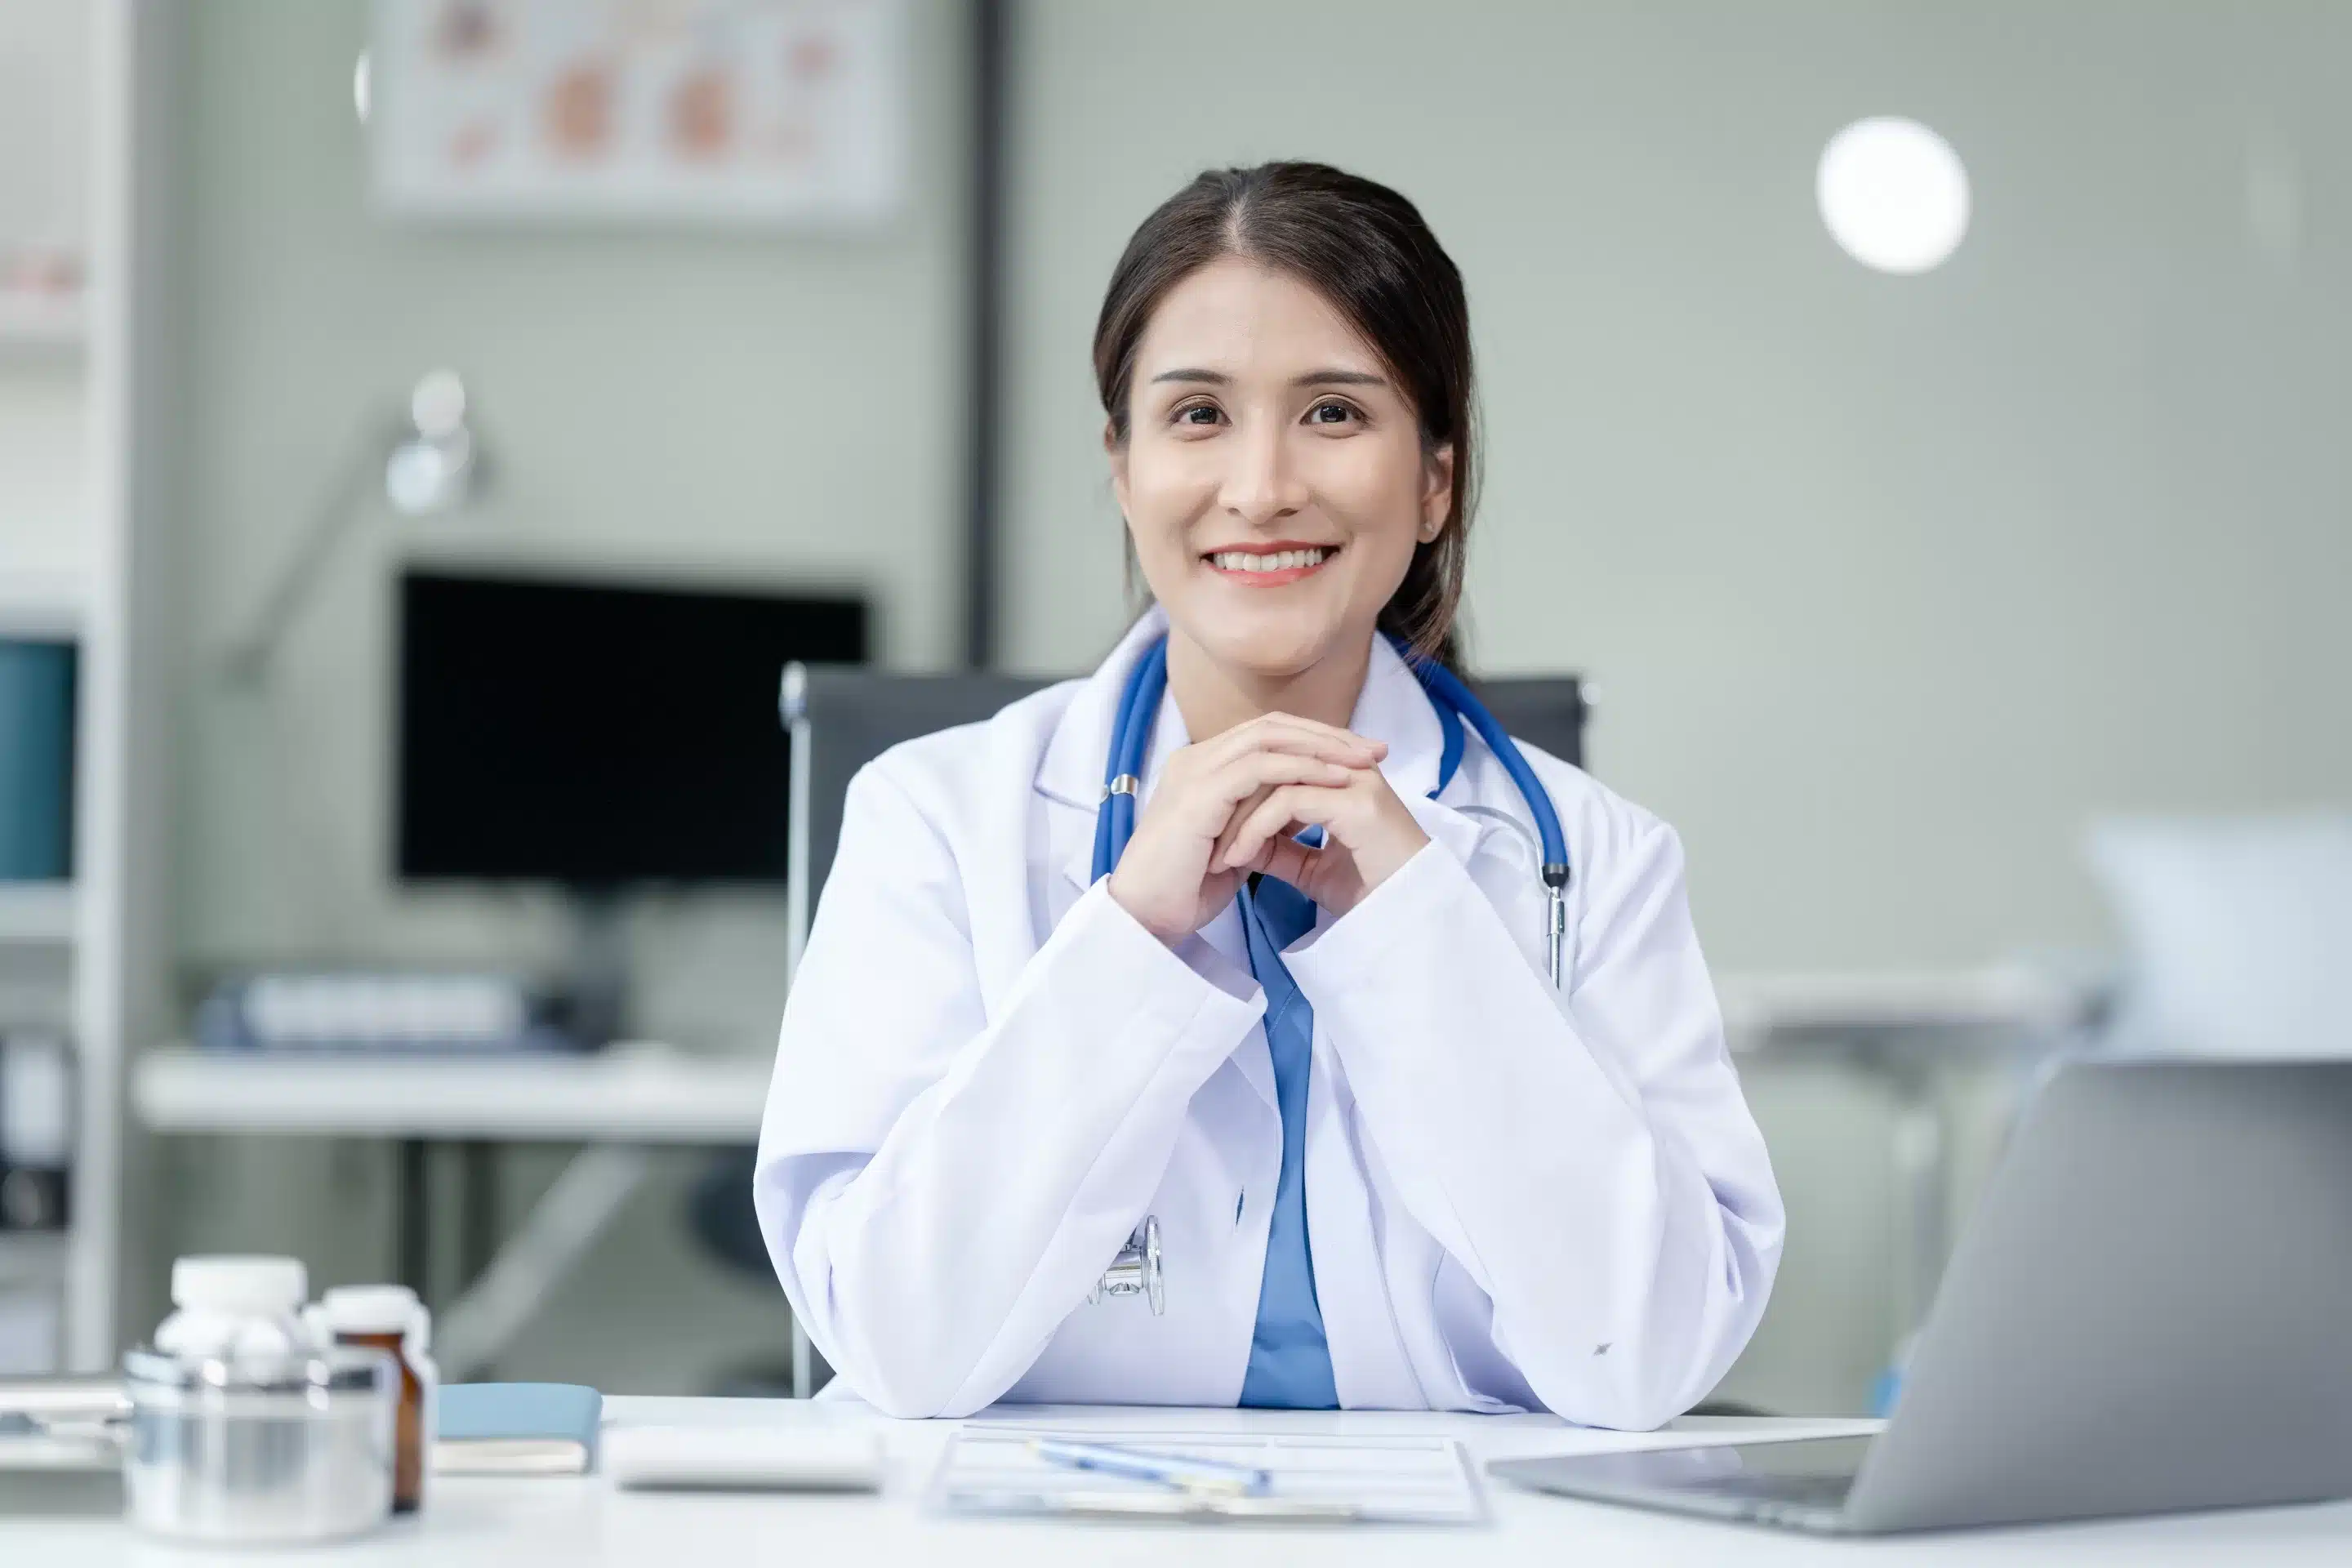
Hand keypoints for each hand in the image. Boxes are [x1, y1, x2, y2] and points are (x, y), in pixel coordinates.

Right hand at [1107, 714, 1386, 943]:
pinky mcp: (1200, 792)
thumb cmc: (1184, 890)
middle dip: (1328, 734)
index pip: (1266, 735)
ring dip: (1322, 746)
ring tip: (1363, 761)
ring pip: (1269, 737)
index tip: (1359, 755)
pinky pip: (1261, 767)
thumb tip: (1299, 811)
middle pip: (1273, 726)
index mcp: (1202, 767)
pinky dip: (1302, 769)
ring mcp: (1196, 771)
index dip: (1315, 740)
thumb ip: (1260, 821)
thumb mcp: (1235, 846)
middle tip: (1374, 749)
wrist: (1144, 916)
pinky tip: (1335, 779)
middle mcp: (1196, 759)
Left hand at [1211, 755, 1430, 916]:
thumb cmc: (1371, 893)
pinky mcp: (1355, 803)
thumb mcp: (1312, 868)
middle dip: (1232, 799)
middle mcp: (1349, 767)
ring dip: (1238, 816)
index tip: (1210, 827)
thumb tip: (1243, 842)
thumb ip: (1280, 848)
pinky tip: (1238, 857)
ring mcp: (1355, 781)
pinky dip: (1255, 829)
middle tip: (1202, 834)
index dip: (1241, 791)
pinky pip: (1288, 802)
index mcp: (1341, 774)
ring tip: (1217, 853)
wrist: (1409, 919)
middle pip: (1272, 761)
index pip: (1278, 761)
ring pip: (1275, 778)